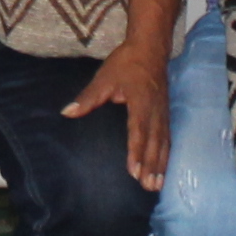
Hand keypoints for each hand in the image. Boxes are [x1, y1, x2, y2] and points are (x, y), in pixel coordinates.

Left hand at [63, 40, 170, 186]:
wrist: (150, 49)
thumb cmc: (126, 63)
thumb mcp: (105, 78)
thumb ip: (88, 98)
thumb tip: (68, 112)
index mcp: (140, 102)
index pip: (138, 131)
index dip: (137, 152)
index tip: (134, 171)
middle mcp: (155, 110)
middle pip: (154, 142)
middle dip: (151, 166)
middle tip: (148, 186)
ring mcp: (163, 112)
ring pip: (163, 143)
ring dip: (160, 165)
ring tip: (157, 185)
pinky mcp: (166, 113)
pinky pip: (168, 138)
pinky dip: (166, 155)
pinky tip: (164, 169)